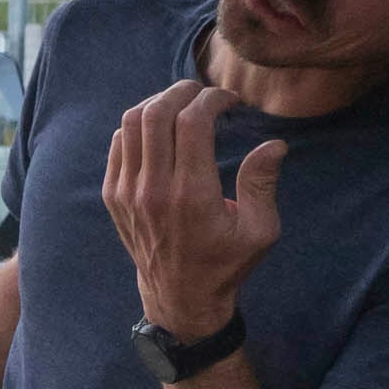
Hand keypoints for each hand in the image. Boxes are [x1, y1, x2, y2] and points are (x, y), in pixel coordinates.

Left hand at [103, 79, 282, 337]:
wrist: (180, 297)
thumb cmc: (226, 263)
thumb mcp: (259, 231)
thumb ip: (262, 184)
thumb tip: (274, 144)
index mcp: (192, 195)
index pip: (192, 123)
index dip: (212, 99)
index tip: (230, 101)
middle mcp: (154, 189)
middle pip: (156, 113)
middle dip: (183, 91)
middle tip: (205, 93)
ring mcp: (127, 192)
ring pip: (131, 123)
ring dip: (158, 102)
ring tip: (182, 104)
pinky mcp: (114, 195)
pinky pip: (119, 143)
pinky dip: (138, 125)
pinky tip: (161, 129)